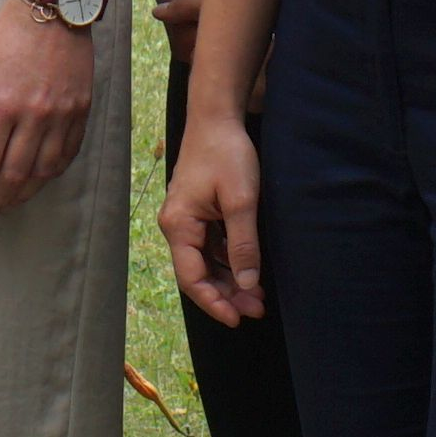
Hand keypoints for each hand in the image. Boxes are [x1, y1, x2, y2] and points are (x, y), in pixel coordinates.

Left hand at [0, 0, 98, 224]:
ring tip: (8, 204)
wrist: (55, 8)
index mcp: (2, 106)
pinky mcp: (82, 111)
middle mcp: (34, 116)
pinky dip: (51, 173)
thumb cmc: (9, 34)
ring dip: (23, 194)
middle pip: (13, 175)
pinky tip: (38, 180)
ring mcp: (62, 116)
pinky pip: (68, 154)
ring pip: (43, 171)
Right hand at [161, 109, 269, 329]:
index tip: (237, 319)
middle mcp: (177, 226)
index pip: (191, 278)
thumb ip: (243, 244)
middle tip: (257, 309)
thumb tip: (248, 283)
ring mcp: (187, 220)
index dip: (214, 303)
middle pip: (198, 274)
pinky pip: (211, 248)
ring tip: (258, 297)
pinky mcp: (199, 213)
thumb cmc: (227, 154)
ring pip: (206, 263)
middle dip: (226, 295)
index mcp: (179, 225)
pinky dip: (229, 262)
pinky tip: (250, 270)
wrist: (217, 118)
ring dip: (230, 281)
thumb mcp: (241, 201)